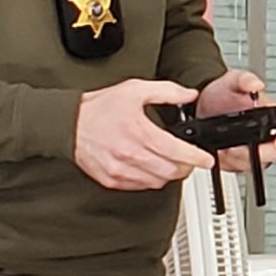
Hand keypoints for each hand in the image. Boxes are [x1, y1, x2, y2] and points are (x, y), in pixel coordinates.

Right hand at [75, 81, 210, 191]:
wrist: (68, 124)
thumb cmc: (99, 107)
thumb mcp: (135, 90)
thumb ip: (167, 92)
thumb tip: (190, 95)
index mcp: (139, 132)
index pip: (177, 152)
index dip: (197, 158)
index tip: (207, 160)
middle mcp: (130, 154)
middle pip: (171, 171)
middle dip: (186, 167)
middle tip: (190, 161)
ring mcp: (120, 170)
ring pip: (158, 182)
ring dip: (170, 175)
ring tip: (171, 163)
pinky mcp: (111, 179)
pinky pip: (140, 186)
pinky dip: (151, 180)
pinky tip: (151, 168)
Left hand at [197, 68, 275, 169]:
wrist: (202, 107)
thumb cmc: (221, 93)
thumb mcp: (231, 81)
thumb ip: (244, 79)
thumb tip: (257, 85)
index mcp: (273, 114)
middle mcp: (269, 133)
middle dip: (256, 154)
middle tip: (236, 148)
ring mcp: (257, 147)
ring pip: (258, 163)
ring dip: (241, 159)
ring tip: (225, 149)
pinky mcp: (244, 159)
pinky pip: (243, 168)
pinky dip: (231, 163)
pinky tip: (222, 153)